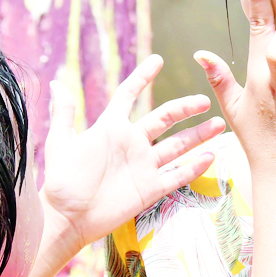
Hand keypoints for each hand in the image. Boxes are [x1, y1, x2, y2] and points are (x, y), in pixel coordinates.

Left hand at [41, 55, 224, 254]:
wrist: (68, 217)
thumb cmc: (62, 180)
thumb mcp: (61, 142)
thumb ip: (64, 113)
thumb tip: (55, 82)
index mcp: (110, 128)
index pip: (129, 95)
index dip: (142, 77)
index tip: (157, 60)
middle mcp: (131, 144)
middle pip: (164, 119)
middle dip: (185, 108)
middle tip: (205, 99)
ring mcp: (143, 166)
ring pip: (177, 146)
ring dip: (198, 136)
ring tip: (219, 124)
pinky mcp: (149, 189)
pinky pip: (176, 175)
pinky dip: (194, 167)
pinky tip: (210, 156)